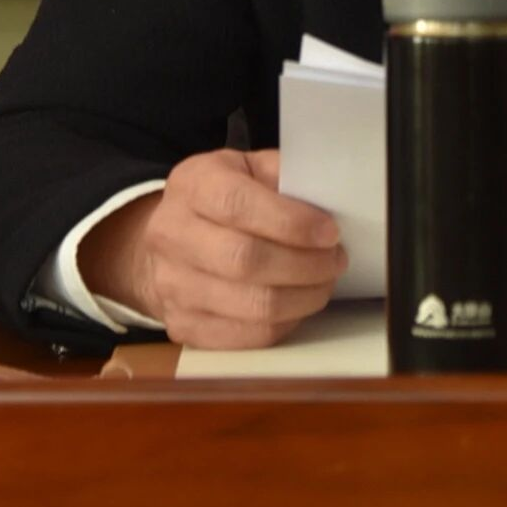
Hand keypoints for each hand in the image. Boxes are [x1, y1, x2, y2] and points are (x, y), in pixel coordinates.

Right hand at [78, 149, 345, 348]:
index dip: (291, 222)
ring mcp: (171, 286)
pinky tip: (298, 303)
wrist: (170, 240)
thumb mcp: (249, 169)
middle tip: (336, 259)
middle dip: (304, 264)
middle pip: (244, 261)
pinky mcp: (183, 326)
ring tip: (325, 282)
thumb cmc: (223, 200)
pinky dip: (285, 323)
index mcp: (192, 184)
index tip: (330, 232)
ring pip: (251, 306)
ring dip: (303, 297)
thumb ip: (284, 177)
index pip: (237, 205)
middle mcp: (171, 235)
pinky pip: (246, 337)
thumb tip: (327, 204)